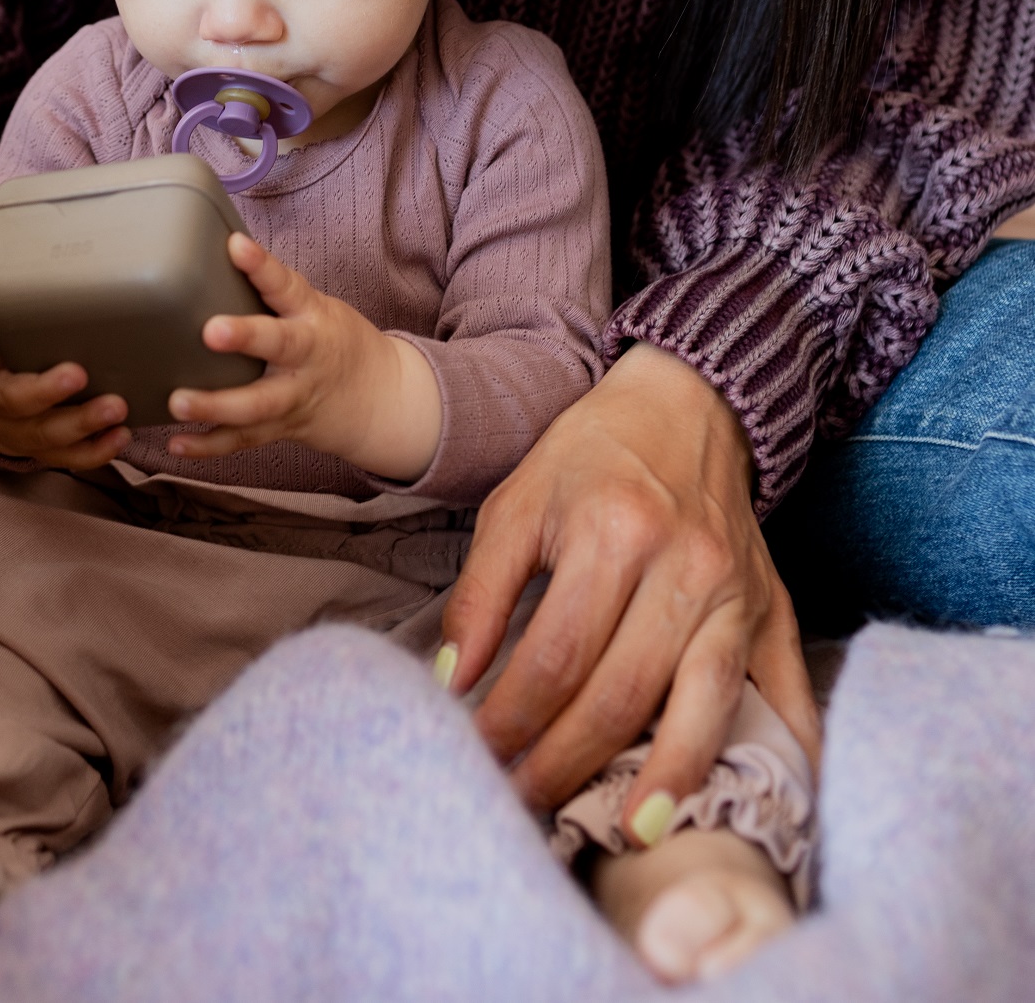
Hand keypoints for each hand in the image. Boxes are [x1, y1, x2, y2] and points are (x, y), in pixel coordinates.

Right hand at [0, 305, 131, 469]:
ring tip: (116, 408)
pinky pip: (70, 458)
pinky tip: (121, 435)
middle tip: (78, 374)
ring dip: (83, 424)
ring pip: (46, 436)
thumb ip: (11, 310)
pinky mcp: (47, 452)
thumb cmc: (6, 361)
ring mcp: (22, 433)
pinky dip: (97, 450)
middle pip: (15, 402)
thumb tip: (33, 258)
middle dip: (47, 391)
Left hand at [165, 233, 441, 479]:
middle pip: (280, 345)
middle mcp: (306, 356)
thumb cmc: (336, 341)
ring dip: (217, 406)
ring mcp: (294, 397)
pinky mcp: (281, 428)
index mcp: (312, 316)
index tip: (236, 245)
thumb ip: (272, 291)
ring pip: (257, 405)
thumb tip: (213, 250)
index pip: (287, 284)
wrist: (381, 400)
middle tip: (211, 330)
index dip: (262, 265)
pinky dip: (210, 446)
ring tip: (178, 401)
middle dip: (247, 337)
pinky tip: (177, 444)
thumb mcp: (315, 307)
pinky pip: (244, 440)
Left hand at [438, 344, 819, 832]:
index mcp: (613, 531)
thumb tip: (450, 683)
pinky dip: (785, 750)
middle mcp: (684, 566)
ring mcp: (737, 592)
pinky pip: (785, 689)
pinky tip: (771, 801)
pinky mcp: (774, 608)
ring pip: (702, 705)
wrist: (688, 403)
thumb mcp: (518, 502)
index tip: (479, 759)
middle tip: (525, 806)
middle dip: (567, 763)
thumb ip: (480, 592)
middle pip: (622, 693)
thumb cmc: (590, 455)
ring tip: (629, 834)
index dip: (512, 719)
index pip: (556, 656)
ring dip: (664, 779)